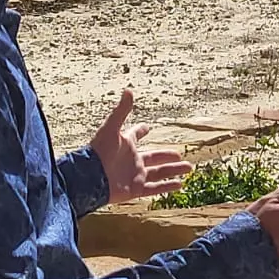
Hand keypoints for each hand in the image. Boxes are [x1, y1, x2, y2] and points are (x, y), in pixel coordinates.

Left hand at [90, 89, 192, 204]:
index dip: (141, 130)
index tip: (147, 127)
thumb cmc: (98, 152)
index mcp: (126, 144)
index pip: (135, 135)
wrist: (89, 178)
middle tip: (179, 154)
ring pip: (159, 173)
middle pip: (154, 157)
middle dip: (167, 155)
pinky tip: (180, 184)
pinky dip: (168, 186)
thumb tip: (128, 90)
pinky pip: (155, 188)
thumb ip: (121, 111)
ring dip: (174, 170)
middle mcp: (132, 160)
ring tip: (189, 167)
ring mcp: (135, 175)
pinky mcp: (136, 189)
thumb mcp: (111, 128)